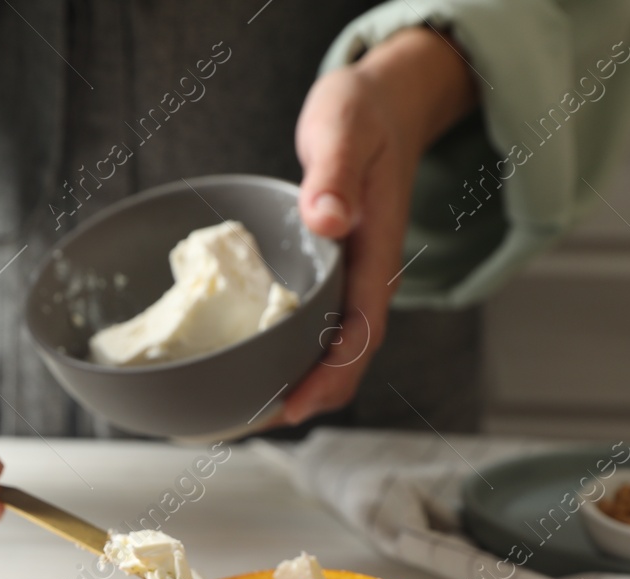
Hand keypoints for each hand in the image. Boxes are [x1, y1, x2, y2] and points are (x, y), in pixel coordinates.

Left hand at [285, 27, 477, 424]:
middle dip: (307, 398)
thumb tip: (327, 218)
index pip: (361, 333)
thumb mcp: (346, 129)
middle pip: (347, 358)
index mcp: (376, 255)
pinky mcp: (332, 277)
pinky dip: (287, 353)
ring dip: (297, 383)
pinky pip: (314, 327)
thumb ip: (336, 173)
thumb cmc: (364, 114)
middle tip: (250, 423)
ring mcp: (350, 281)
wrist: (383, 105)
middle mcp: (366, 278)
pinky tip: (250, 364)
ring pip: (331, 349)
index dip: (328, 377)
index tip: (291, 407)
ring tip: (246, 411)